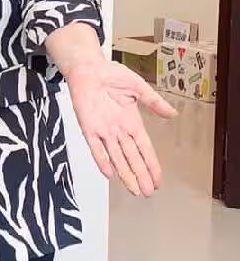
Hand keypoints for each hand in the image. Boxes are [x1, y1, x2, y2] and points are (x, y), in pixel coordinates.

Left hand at [66, 58, 175, 196]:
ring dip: (126, 174)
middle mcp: (118, 130)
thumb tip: (172, 114)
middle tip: (147, 192)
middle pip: (132, 158)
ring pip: (117, 158)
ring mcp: (103, 131)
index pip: (144, 148)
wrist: (87, 68)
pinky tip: (110, 174)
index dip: (152, 164)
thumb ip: (154, 101)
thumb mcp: (137, 86)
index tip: (158, 180)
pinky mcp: (88, 128)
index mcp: (131, 121)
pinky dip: (102, 160)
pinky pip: (96, 148)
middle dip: (141, 175)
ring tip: (134, 190)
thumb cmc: (110, 74)